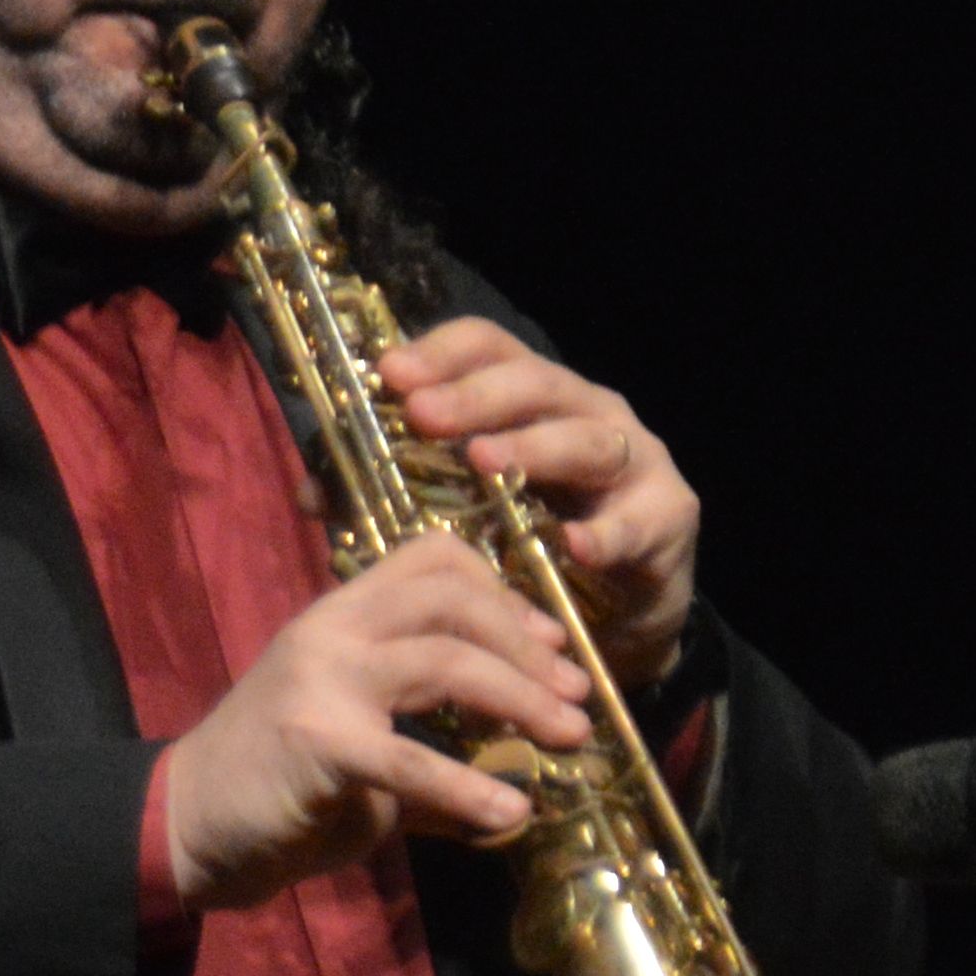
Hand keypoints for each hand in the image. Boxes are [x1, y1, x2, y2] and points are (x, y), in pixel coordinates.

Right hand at [156, 534, 593, 911]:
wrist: (187, 824)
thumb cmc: (278, 785)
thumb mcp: (361, 745)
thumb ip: (434, 750)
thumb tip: (519, 783)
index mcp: (341, 616)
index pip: (432, 558)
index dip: (504, 590)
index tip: (551, 644)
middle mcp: (332, 630)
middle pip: (451, 601)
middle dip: (528, 646)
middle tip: (576, 696)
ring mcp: (320, 679)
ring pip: (443, 661)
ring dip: (520, 698)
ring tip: (568, 739)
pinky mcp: (316, 741)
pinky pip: (409, 759)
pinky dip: (469, 789)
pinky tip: (511, 814)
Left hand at [380, 318, 697, 681]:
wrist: (608, 627)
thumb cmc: (527, 554)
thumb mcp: (457, 519)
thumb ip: (386, 499)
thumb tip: (307, 492)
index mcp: (529, 399)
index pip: (487, 347)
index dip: (439, 353)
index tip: (388, 375)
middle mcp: (584, 411)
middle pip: (533, 383)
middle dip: (475, 396)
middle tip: (423, 415)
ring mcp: (634, 459)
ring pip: (587, 439)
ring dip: (535, 449)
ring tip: (486, 463)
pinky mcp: (668, 515)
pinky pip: (640, 520)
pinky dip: (608, 534)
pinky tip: (574, 547)